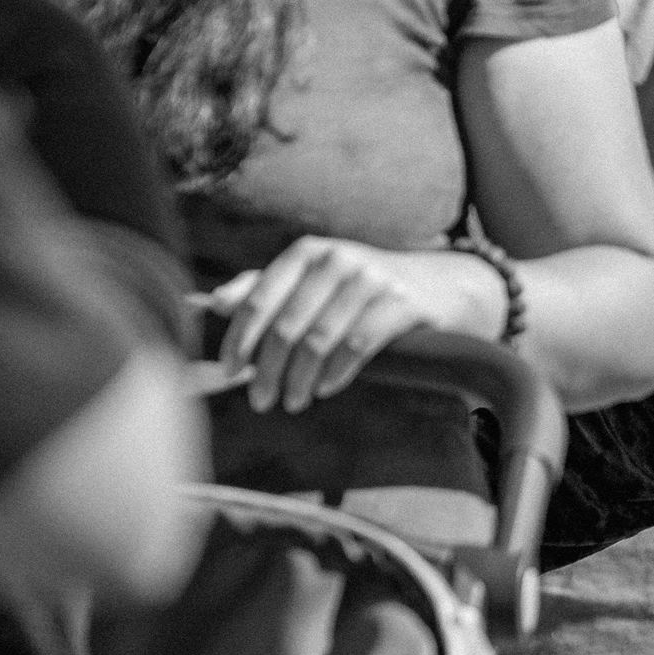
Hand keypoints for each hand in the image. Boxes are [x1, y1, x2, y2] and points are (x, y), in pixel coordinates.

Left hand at [207, 239, 494, 413]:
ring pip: (319, 341)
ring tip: (292, 402)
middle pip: (286, 326)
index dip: (239, 340)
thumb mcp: (315, 279)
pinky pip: (357, 346)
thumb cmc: (363, 288)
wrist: (442, 286)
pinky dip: (336, 374)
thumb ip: (264, 287)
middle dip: (267, 370)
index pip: (258, 299)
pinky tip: (326, 388)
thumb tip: (211, 304)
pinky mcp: (401, 303)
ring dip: (299, 380)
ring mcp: (372, 279)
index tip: (229, 372)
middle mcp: (338, 259)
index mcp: (307, 252)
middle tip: (260, 401)